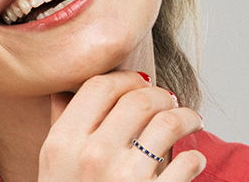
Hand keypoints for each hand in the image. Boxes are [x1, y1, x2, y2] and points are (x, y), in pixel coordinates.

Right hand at [39, 71, 205, 180]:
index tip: (139, 82)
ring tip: (191, 121)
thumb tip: (67, 90)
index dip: (125, 78)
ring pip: (168, 123)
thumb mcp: (53, 166)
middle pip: (138, 98)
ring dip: (186, 118)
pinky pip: (187, 164)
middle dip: (161, 95)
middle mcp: (91, 156)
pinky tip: (193, 160)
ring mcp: (124, 178)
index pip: (99, 86)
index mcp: (62, 143)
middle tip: (170, 101)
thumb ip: (62, 126)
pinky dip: (195, 159)